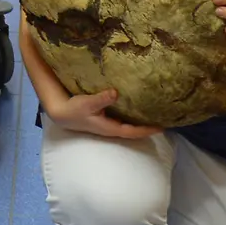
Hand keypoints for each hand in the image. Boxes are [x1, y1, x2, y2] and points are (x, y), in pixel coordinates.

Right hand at [46, 88, 161, 138]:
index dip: (147, 130)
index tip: (162, 127)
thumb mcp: (87, 103)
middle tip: (164, 121)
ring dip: (141, 123)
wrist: (62, 114)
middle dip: (148, 128)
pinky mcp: (105, 120)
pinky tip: (136, 110)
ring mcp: (109, 125)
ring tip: (154, 115)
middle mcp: (112, 129)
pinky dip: (132, 117)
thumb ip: (102, 98)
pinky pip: (123, 121)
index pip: (133, 132)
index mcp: (110, 128)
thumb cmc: (74, 110)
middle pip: (134, 131)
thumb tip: (116, 92)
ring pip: (129, 126)